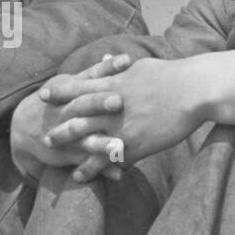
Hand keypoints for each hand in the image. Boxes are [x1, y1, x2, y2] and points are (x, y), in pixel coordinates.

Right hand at [11, 55, 130, 181]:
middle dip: (98, 103)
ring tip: (119, 146)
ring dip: (101, 143)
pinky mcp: (66, 153)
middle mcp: (65, 111)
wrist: (23, 128)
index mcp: (69, 91)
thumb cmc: (56, 101)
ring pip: (83, 138)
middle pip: (82, 105)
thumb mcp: (69, 84)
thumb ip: (96, 73)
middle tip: (118, 101)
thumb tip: (122, 58)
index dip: (107, 69)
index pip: (90, 76)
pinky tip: (119, 174)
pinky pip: (84, 162)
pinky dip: (100, 169)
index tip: (127, 61)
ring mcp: (64, 134)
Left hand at [43, 57, 207, 179]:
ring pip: (88, 142)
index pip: (78, 87)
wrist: (193, 90)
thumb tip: (105, 57)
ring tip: (59, 163)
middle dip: (59, 129)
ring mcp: (121, 126)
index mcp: (112, 83)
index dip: (58, 92)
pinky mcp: (135, 143)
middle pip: (77, 118)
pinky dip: (95, 169)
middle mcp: (111, 105)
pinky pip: (109, 159)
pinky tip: (85, 177)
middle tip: (44, 137)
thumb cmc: (171, 75)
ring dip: (73, 153)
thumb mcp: (141, 65)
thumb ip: (119, 66)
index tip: (41, 96)